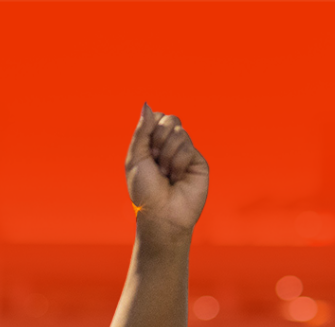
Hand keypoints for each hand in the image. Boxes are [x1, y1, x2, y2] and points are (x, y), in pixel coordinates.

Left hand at [125, 104, 207, 240]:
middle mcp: (170, 146)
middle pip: (171, 119)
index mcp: (153, 144)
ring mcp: (186, 153)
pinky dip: (178, 162)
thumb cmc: (144, 190)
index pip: (158, 118)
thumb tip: (146, 104)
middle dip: (159, 140)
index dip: (151, 128)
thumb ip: (143, 131)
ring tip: (166, 174)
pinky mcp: (199, 161)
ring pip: (179, 133)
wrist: (161, 214)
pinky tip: (177, 177)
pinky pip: (188, 147)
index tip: (146, 150)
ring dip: (167, 155)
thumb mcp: (136, 158)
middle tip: (156, 162)